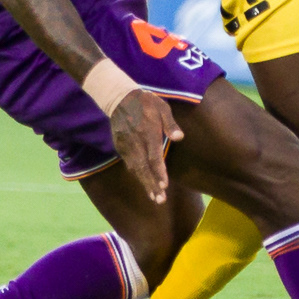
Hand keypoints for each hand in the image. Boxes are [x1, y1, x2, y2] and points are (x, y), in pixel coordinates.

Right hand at [108, 88, 182, 203]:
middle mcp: (136, 142)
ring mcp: (126, 145)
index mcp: (148, 132)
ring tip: (154, 197)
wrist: (119, 98)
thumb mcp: (161, 106)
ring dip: (145, 183)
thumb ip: (170, 123)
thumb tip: (179, 138)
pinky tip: (143, 182)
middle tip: (160, 200)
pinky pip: (129, 164)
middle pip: (144, 167)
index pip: (153, 156)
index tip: (164, 185)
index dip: (159, 172)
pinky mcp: (120, 147)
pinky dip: (136, 175)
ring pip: (135, 168)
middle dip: (152, 184)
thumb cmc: (146, 102)